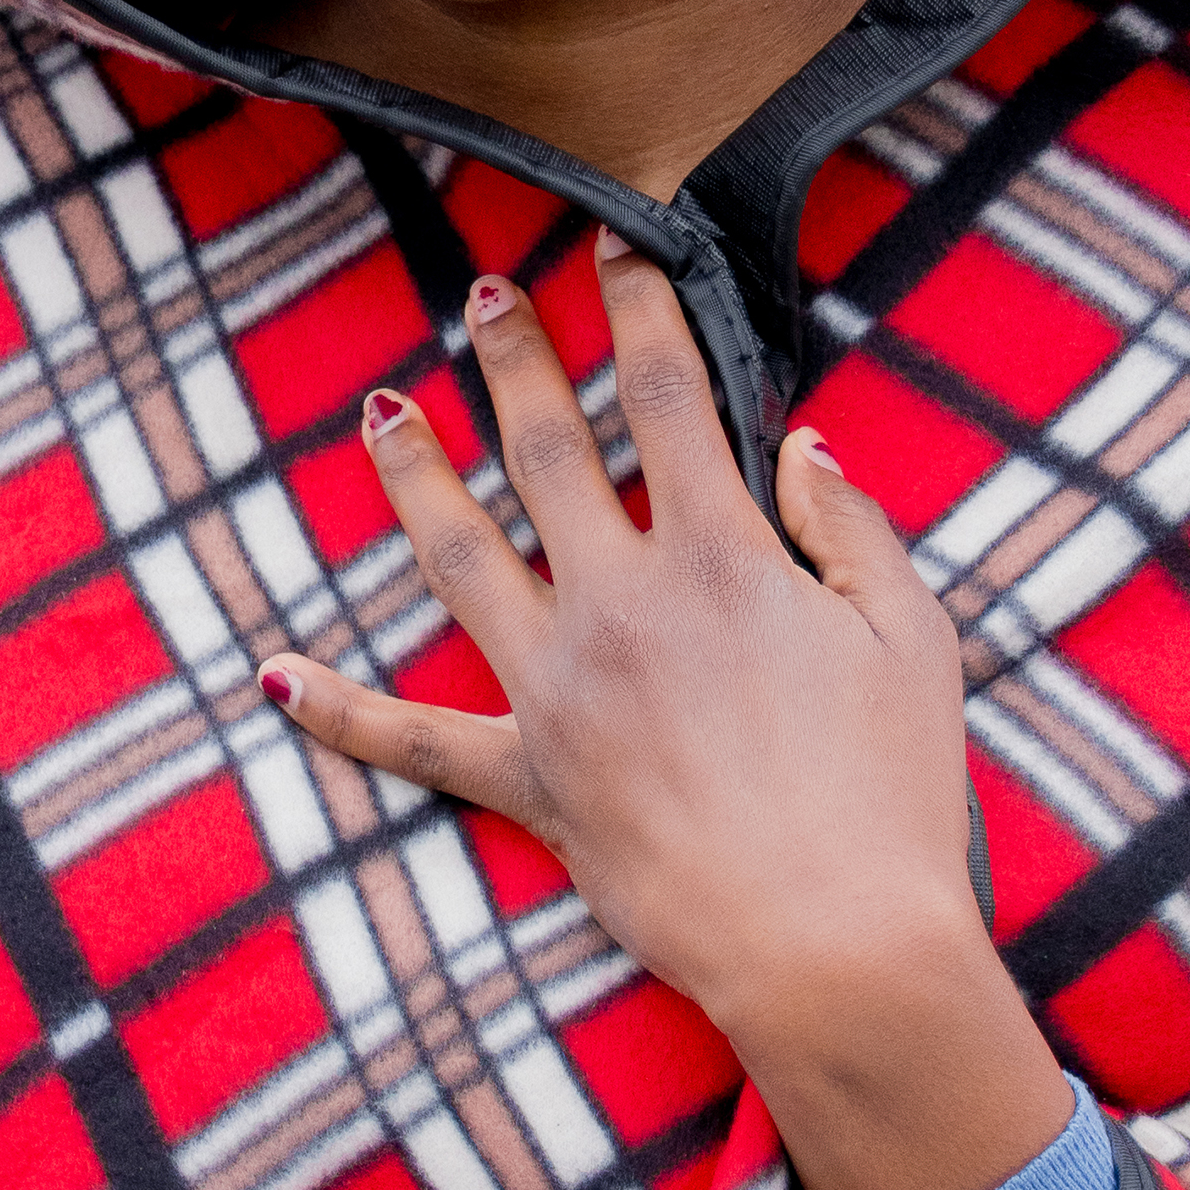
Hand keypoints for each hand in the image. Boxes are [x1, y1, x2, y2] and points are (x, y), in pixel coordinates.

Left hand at [258, 238, 1072, 1189]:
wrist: (834, 947)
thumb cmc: (891, 797)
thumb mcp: (912, 640)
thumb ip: (853, 530)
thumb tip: (806, 450)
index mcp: (720, 557)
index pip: (669, 395)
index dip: (639, 306)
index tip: (618, 242)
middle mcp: (619, 605)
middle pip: (545, 449)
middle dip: (512, 357)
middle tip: (483, 293)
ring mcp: (558, 691)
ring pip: (458, 557)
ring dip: (414, 476)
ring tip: (379, 412)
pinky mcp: (528, 782)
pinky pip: (413, 740)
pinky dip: (339, 709)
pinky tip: (276, 673)